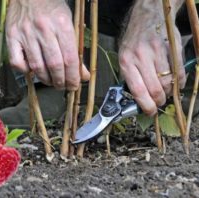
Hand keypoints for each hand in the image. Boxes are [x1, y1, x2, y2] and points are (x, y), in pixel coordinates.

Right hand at [6, 0, 89, 89]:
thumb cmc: (52, 8)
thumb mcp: (69, 24)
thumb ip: (76, 50)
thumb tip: (83, 74)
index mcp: (62, 24)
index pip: (69, 58)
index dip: (73, 77)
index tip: (74, 85)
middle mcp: (43, 29)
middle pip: (54, 65)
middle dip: (60, 81)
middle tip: (63, 86)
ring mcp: (25, 33)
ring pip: (37, 66)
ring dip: (46, 79)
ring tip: (51, 81)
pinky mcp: (11, 36)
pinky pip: (17, 62)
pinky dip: (26, 71)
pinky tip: (32, 70)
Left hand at [118, 0, 185, 115]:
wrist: (147, 17)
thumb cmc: (133, 40)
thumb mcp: (123, 57)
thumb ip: (129, 77)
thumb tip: (136, 99)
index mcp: (126, 62)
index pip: (137, 90)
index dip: (145, 105)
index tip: (149, 112)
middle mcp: (140, 57)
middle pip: (155, 89)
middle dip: (158, 101)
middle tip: (158, 103)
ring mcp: (157, 52)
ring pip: (167, 83)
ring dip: (168, 92)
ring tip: (164, 91)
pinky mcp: (172, 48)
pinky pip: (179, 72)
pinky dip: (179, 83)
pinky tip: (175, 83)